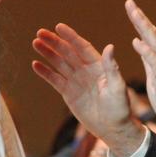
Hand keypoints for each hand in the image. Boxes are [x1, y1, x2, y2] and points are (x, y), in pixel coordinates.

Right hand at [32, 23, 144, 156]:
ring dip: (47, 53)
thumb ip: (111, 68)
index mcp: (98, 65)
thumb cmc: (120, 108)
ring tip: (35, 43)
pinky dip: (45, 72)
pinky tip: (35, 64)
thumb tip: (110, 47)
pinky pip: (54, 79)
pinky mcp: (68, 93)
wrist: (113, 129)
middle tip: (40, 33)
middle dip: (54, 42)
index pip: (81, 47)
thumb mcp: (118, 87)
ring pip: (59, 63)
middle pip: (67, 52)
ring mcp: (76, 81)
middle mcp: (86, 70)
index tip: (58, 27)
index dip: (70, 37)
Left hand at [125, 0, 155, 136]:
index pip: (150, 35)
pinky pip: (155, 63)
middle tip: (129, 3)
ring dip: (144, 28)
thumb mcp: (154, 75)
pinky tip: (136, 42)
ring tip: (134, 15)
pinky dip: (146, 51)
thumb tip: (140, 43)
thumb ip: (148, 60)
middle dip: (141, 18)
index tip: (130, 7)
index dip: (140, 21)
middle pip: (153, 34)